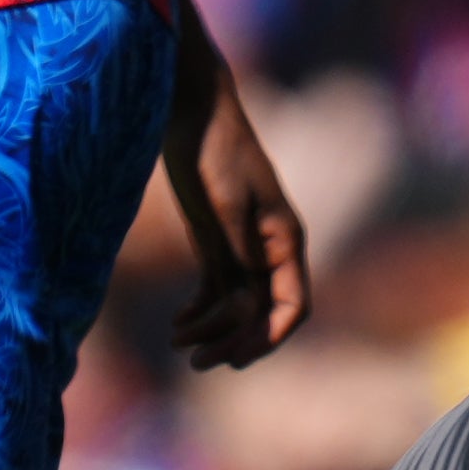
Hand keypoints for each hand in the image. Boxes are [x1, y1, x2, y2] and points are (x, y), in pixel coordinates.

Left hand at [163, 43, 312, 367]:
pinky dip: (200, 311)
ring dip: (212, 330)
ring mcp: (244, 245)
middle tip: (197, 363)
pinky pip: (218, 289)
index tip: (237, 359)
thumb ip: (239, 251)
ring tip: (176, 341)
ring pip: (237, 306)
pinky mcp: (218, 239)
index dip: (270, 337)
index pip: (292, 305)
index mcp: (283, 240)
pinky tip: (177, 323)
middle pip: (262, 314)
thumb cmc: (212, 149)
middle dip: (234, 342)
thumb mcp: (224, 202)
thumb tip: (250, 301)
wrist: (190, 107)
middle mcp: (269, 249)